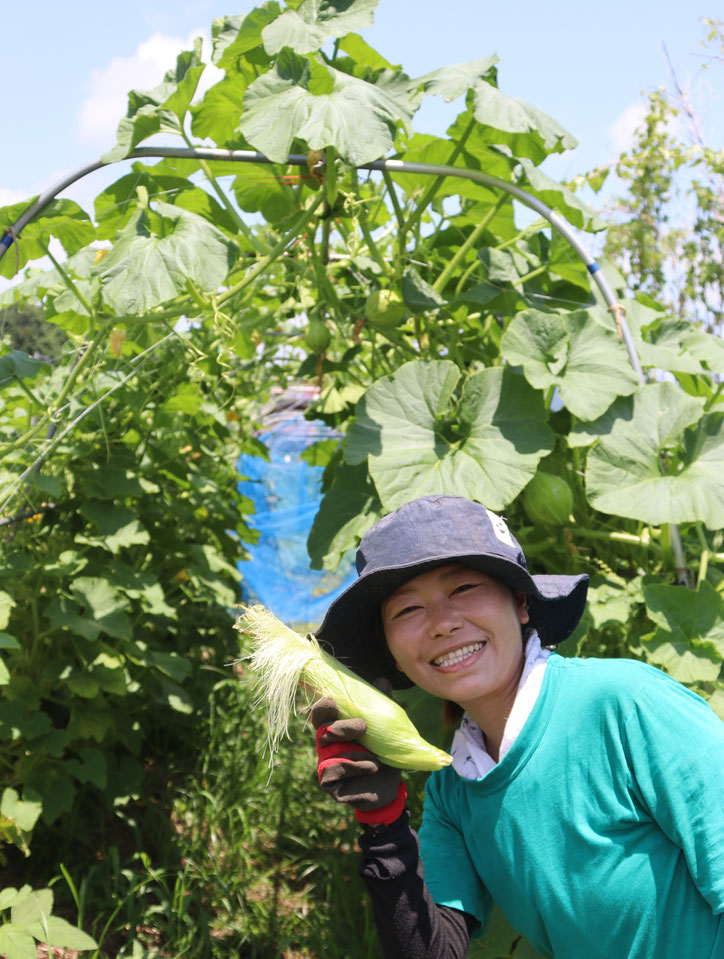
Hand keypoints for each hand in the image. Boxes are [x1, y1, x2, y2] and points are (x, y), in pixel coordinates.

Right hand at [311, 696, 405, 823]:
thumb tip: (381, 680)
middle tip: (364, 726)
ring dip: (355, 755)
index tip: (333, 701)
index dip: (323, 707)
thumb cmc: (382, 752)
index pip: (321, 713)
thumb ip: (380, 706)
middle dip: (342, 727)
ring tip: (376, 760)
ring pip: (331, 754)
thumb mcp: (383, 727)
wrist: (390, 786)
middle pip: (323, 731)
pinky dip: (356, 771)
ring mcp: (326, 766)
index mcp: (335, 727)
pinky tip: (372, 770)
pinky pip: (336, 775)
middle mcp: (326, 746)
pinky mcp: (330, 787)